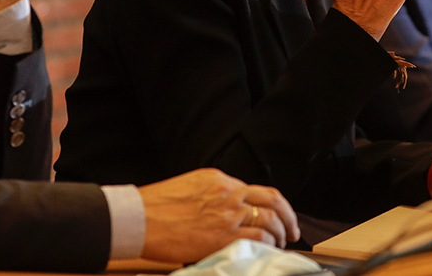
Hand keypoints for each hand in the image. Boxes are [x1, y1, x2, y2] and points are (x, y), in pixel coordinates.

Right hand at [138, 168, 299, 263]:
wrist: (139, 218)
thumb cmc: (157, 207)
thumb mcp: (190, 187)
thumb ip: (213, 195)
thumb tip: (229, 208)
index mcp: (219, 179)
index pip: (256, 189)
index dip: (273, 204)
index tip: (279, 214)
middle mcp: (228, 193)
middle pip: (272, 200)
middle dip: (288, 216)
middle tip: (292, 229)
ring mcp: (227, 215)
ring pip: (269, 220)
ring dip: (280, 233)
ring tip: (281, 243)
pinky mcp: (223, 237)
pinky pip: (258, 239)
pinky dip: (268, 245)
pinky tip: (268, 250)